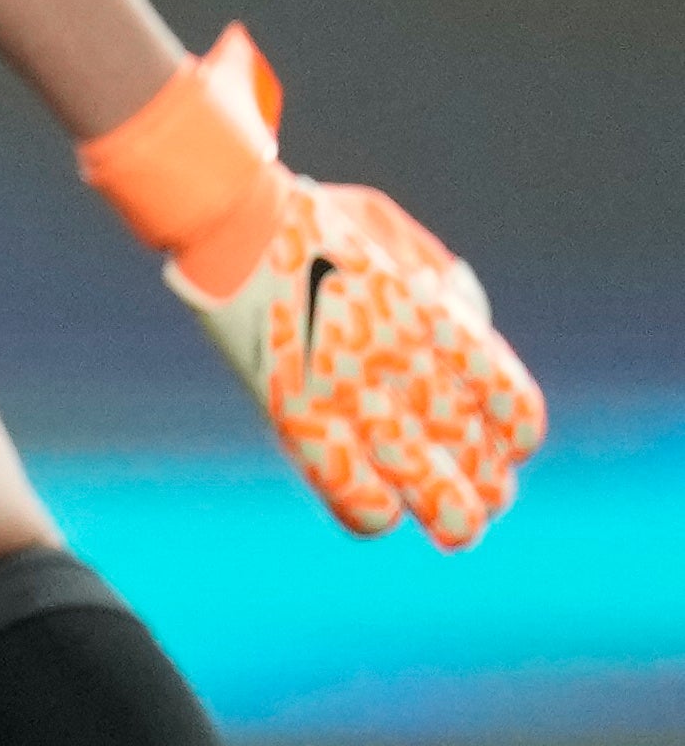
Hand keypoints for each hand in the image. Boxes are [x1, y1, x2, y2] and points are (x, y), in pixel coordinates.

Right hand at [78, 29, 542, 546]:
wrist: (229, 218)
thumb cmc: (311, 219)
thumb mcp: (393, 236)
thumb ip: (435, 281)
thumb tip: (465, 323)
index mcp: (434, 317)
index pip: (506, 401)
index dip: (516, 435)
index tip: (508, 446)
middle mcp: (402, 362)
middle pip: (471, 452)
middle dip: (485, 490)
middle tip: (483, 500)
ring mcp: (347, 390)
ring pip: (420, 482)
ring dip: (446, 514)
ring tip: (452, 527)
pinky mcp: (295, 412)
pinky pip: (348, 487)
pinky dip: (370, 511)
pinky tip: (377, 512)